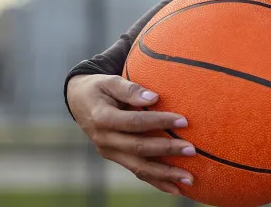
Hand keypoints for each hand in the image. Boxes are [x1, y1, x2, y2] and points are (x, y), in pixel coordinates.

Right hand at [66, 74, 195, 195]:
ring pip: (139, 167)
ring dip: (165, 175)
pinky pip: (137, 172)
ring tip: (189, 179)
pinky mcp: (116, 158)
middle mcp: (104, 139)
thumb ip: (130, 89)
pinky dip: (157, 182)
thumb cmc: (99, 88)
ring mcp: (109, 152)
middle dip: (167, 150)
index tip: (183, 120)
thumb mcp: (110, 81)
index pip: (135, 122)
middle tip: (192, 149)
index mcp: (103, 118)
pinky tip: (175, 188)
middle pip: (139, 148)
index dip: (159, 121)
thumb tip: (154, 97)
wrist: (79, 101)